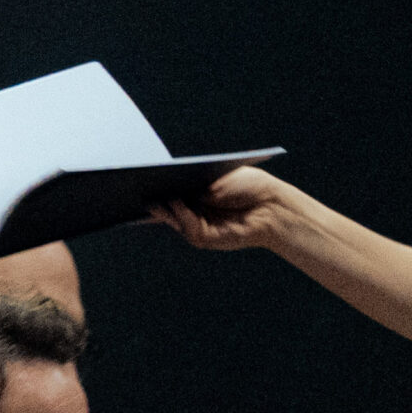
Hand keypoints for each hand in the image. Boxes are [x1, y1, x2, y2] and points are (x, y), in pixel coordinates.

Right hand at [149, 166, 300, 251]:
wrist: (272, 205)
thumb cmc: (249, 186)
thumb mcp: (217, 179)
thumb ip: (194, 187)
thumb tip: (168, 191)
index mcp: (197, 193)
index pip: (171, 190)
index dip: (157, 184)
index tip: (142, 175)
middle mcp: (195, 211)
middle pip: (167, 206)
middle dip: (154, 196)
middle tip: (139, 185)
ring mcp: (198, 225)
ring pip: (173, 218)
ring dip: (163, 207)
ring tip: (152, 193)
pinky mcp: (204, 238)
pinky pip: (186, 226)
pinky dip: (179, 214)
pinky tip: (174, 202)